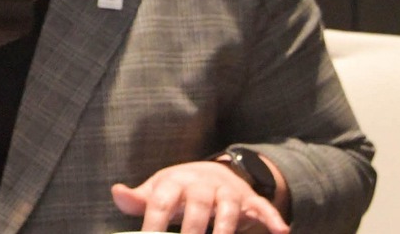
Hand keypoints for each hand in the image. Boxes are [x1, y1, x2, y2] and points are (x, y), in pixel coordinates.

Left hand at [111, 160, 288, 233]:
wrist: (211, 172)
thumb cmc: (178, 189)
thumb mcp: (157, 190)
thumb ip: (138, 199)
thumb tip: (117, 192)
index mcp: (176, 181)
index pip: (163, 200)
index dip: (155, 222)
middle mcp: (204, 183)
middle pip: (199, 204)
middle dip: (193, 228)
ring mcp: (228, 192)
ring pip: (230, 208)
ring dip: (226, 228)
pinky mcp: (249, 201)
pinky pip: (264, 208)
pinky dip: (273, 219)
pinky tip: (282, 231)